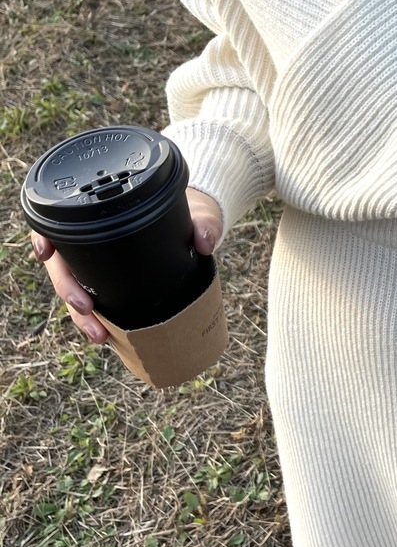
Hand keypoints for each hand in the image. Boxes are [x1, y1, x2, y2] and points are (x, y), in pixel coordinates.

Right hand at [31, 186, 223, 344]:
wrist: (201, 222)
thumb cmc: (192, 209)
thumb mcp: (199, 212)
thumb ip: (204, 223)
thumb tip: (205, 243)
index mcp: (103, 216)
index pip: (57, 223)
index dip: (43, 237)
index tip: (46, 253)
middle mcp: (94, 241)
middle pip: (63, 265)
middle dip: (68, 290)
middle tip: (86, 309)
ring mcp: (101, 265)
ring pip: (76, 291)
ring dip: (80, 317)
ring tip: (99, 336)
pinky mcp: (115, 283)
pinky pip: (98, 303)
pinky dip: (98, 321)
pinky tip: (106, 337)